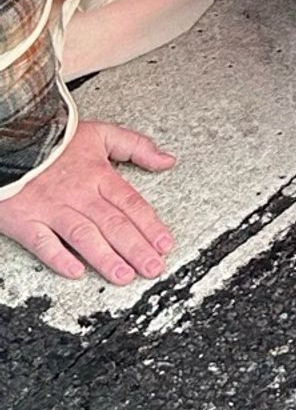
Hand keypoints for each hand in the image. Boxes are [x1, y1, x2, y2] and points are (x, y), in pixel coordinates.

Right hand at [0, 121, 175, 283]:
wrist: (14, 140)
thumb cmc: (57, 141)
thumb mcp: (103, 133)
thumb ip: (137, 146)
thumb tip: (167, 160)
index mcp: (99, 175)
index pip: (131, 204)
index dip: (150, 226)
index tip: (165, 245)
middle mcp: (79, 194)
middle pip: (113, 224)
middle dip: (136, 249)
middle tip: (153, 268)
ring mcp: (52, 209)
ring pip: (84, 236)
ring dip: (105, 258)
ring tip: (124, 276)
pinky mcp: (26, 221)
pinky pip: (43, 243)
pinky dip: (59, 258)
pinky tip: (76, 272)